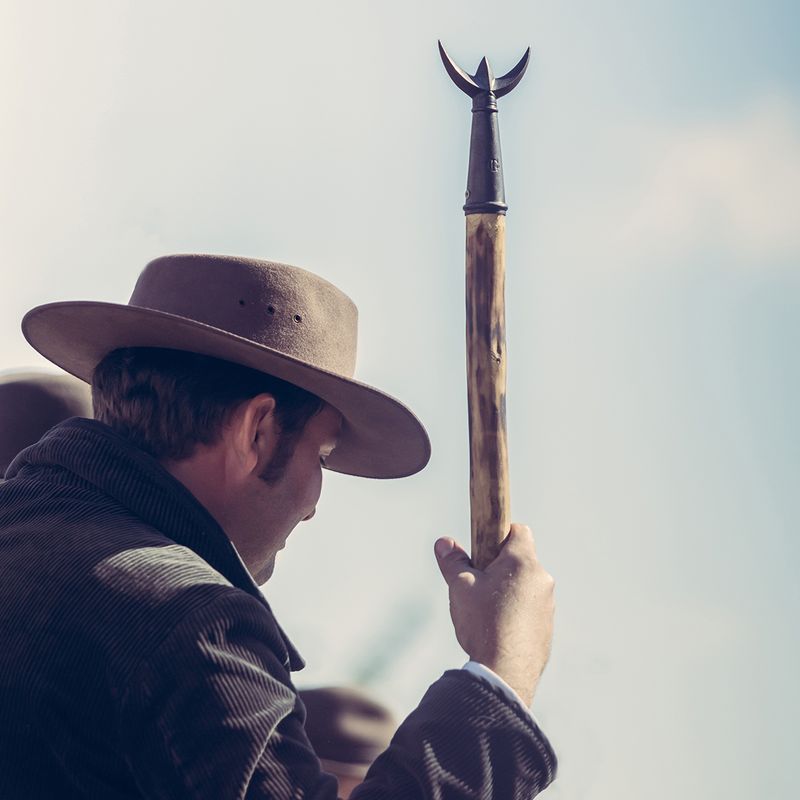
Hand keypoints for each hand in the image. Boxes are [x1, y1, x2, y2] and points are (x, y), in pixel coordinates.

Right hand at [434, 524, 554, 706]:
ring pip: (524, 587)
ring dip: (507, 592)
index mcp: (523, 562)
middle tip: (476, 584)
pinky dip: (515, 614)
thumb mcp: (460, 587)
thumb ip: (453, 561)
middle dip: (498, 567)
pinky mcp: (546, 629)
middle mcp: (541, 580)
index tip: (482, 549)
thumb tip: (444, 543)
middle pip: (520, 560)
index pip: (518, 530)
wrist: (505, 673)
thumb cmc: (482, 622)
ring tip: (484, 613)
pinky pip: (530, 611)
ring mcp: (547, 606)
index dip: (498, 535)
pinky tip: (495, 631)